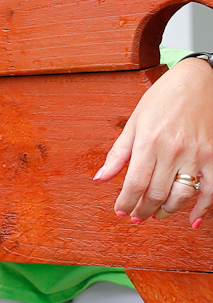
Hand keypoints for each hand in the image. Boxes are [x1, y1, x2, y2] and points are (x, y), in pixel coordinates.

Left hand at [94, 57, 212, 225]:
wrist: (197, 82)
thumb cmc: (162, 99)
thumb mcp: (134, 122)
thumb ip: (118, 154)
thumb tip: (100, 179)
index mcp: (148, 141)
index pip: (134, 183)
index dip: (126, 202)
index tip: (120, 212)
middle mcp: (173, 151)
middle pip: (156, 193)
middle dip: (143, 210)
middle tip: (135, 217)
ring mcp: (196, 155)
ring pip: (181, 196)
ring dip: (166, 211)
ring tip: (155, 214)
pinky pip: (210, 190)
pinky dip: (201, 209)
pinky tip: (191, 220)